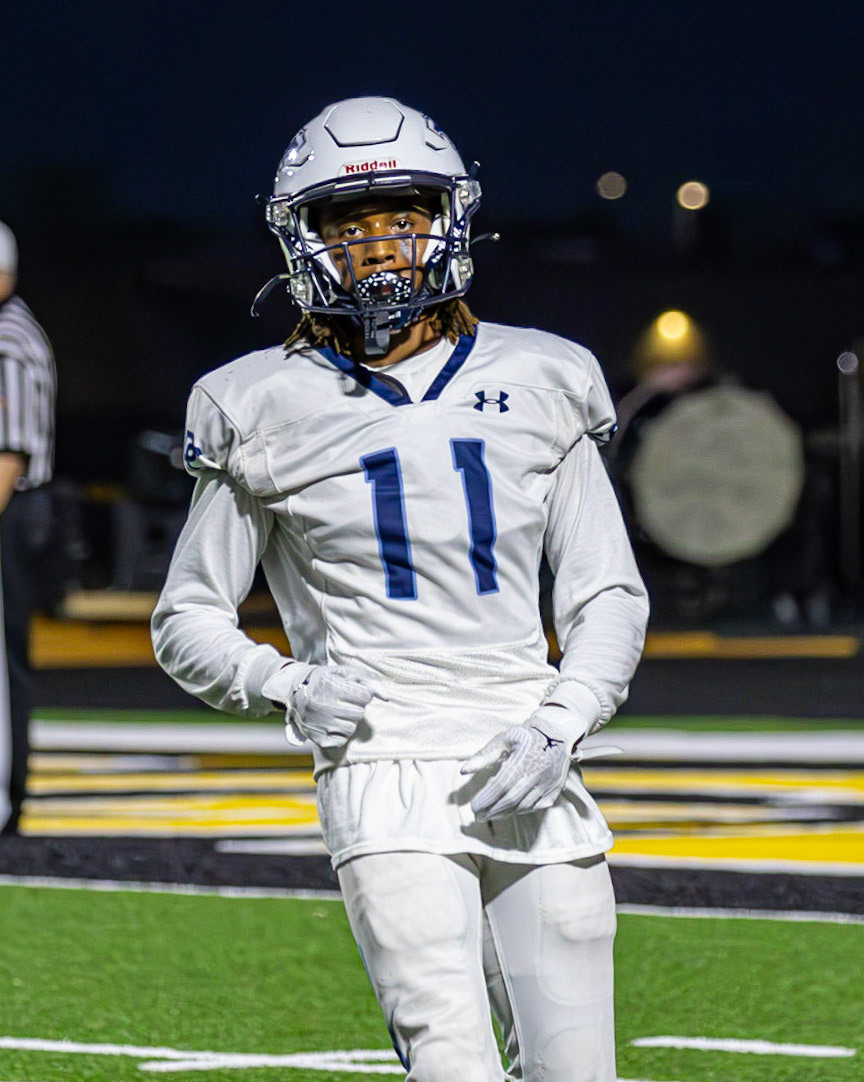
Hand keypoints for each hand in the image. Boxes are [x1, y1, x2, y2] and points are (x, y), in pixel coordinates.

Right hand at [262, 662, 380, 748]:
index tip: (352, 691)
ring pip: (351, 728)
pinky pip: (341, 740)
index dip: (362, 694)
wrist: (295, 691)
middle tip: (344, 702)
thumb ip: (369, 681)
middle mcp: (320, 705)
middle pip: (359, 713)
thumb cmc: (327, 680)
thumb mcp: (346, 673)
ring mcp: (317, 723)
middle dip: (356, 707)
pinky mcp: (315, 737)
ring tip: (337, 711)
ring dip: (349, 720)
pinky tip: (332, 723)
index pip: (364, 696)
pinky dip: (340, 733)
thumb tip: (386, 697)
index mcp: (329, 685)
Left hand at [460, 706, 576, 821]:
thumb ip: (484, 756)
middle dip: (492, 810)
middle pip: (512, 799)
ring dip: (504, 813)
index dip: (486, 798)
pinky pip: (536, 806)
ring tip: (489, 815)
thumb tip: (463, 771)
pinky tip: (508, 810)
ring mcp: (548, 783)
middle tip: (477, 815)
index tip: (473, 806)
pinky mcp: (554, 789)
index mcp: (523, 759)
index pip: (501, 786)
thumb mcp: (503, 739)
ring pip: (524, 806)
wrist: (557, 733)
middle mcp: (537, 774)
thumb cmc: (526, 736)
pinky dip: (520, 810)